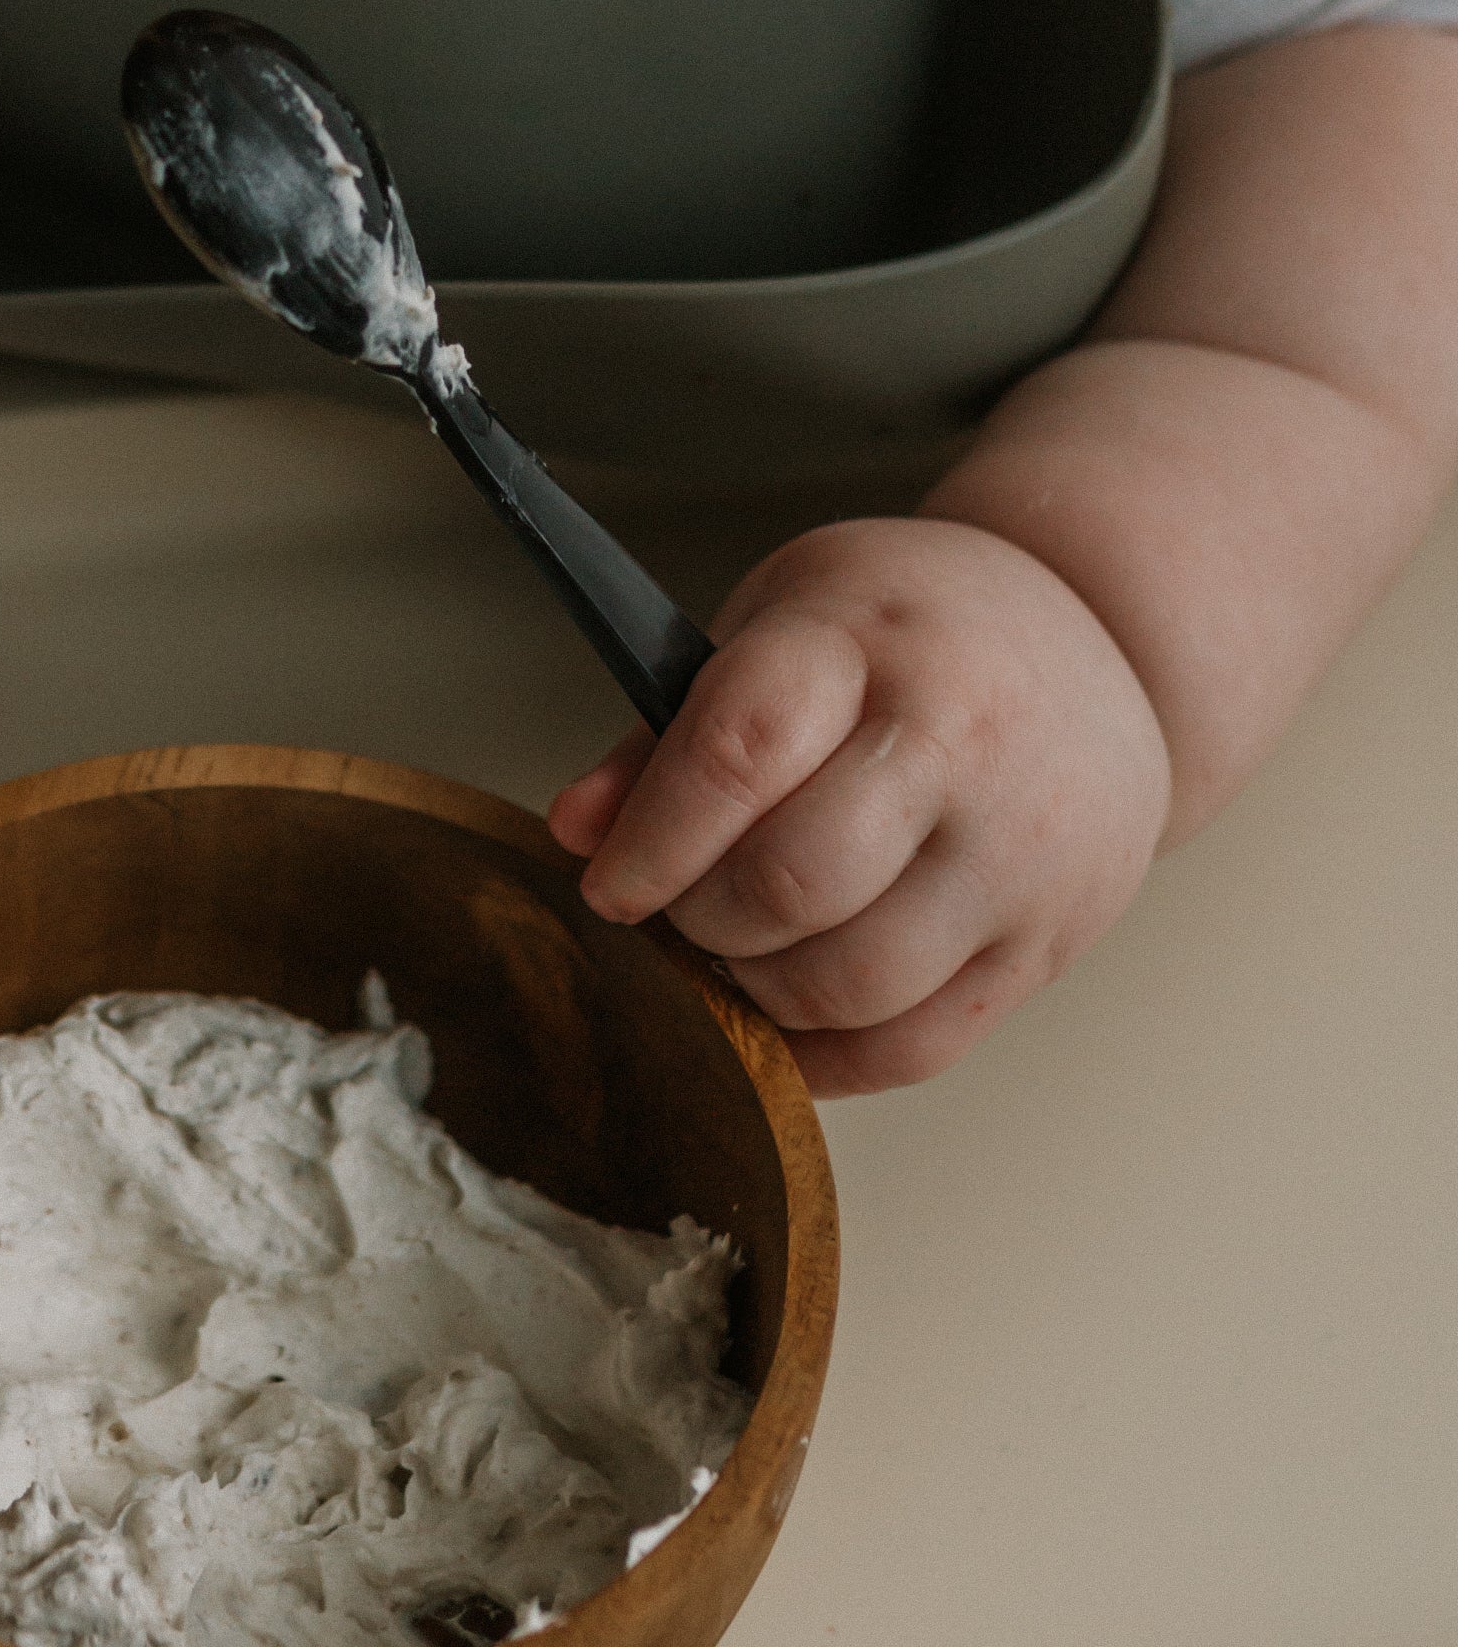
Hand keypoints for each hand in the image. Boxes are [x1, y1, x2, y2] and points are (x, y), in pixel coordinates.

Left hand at [545, 518, 1171, 1094]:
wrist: (1099, 640)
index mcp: (864, 646)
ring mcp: (1018, 852)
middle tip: (681, 905)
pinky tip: (791, 1013)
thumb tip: (576, 829)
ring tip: (743, 945)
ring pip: (851, 983)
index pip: (736, 753)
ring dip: (760, 989)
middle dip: (701, 918)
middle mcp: (958, 744)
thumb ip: (671, 731)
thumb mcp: (780, 622)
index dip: (651, 838)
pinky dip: (828, 1053)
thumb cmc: (909, 627)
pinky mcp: (1050, 940)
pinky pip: (917, 1046)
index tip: (609, 883)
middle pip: (791, 884)